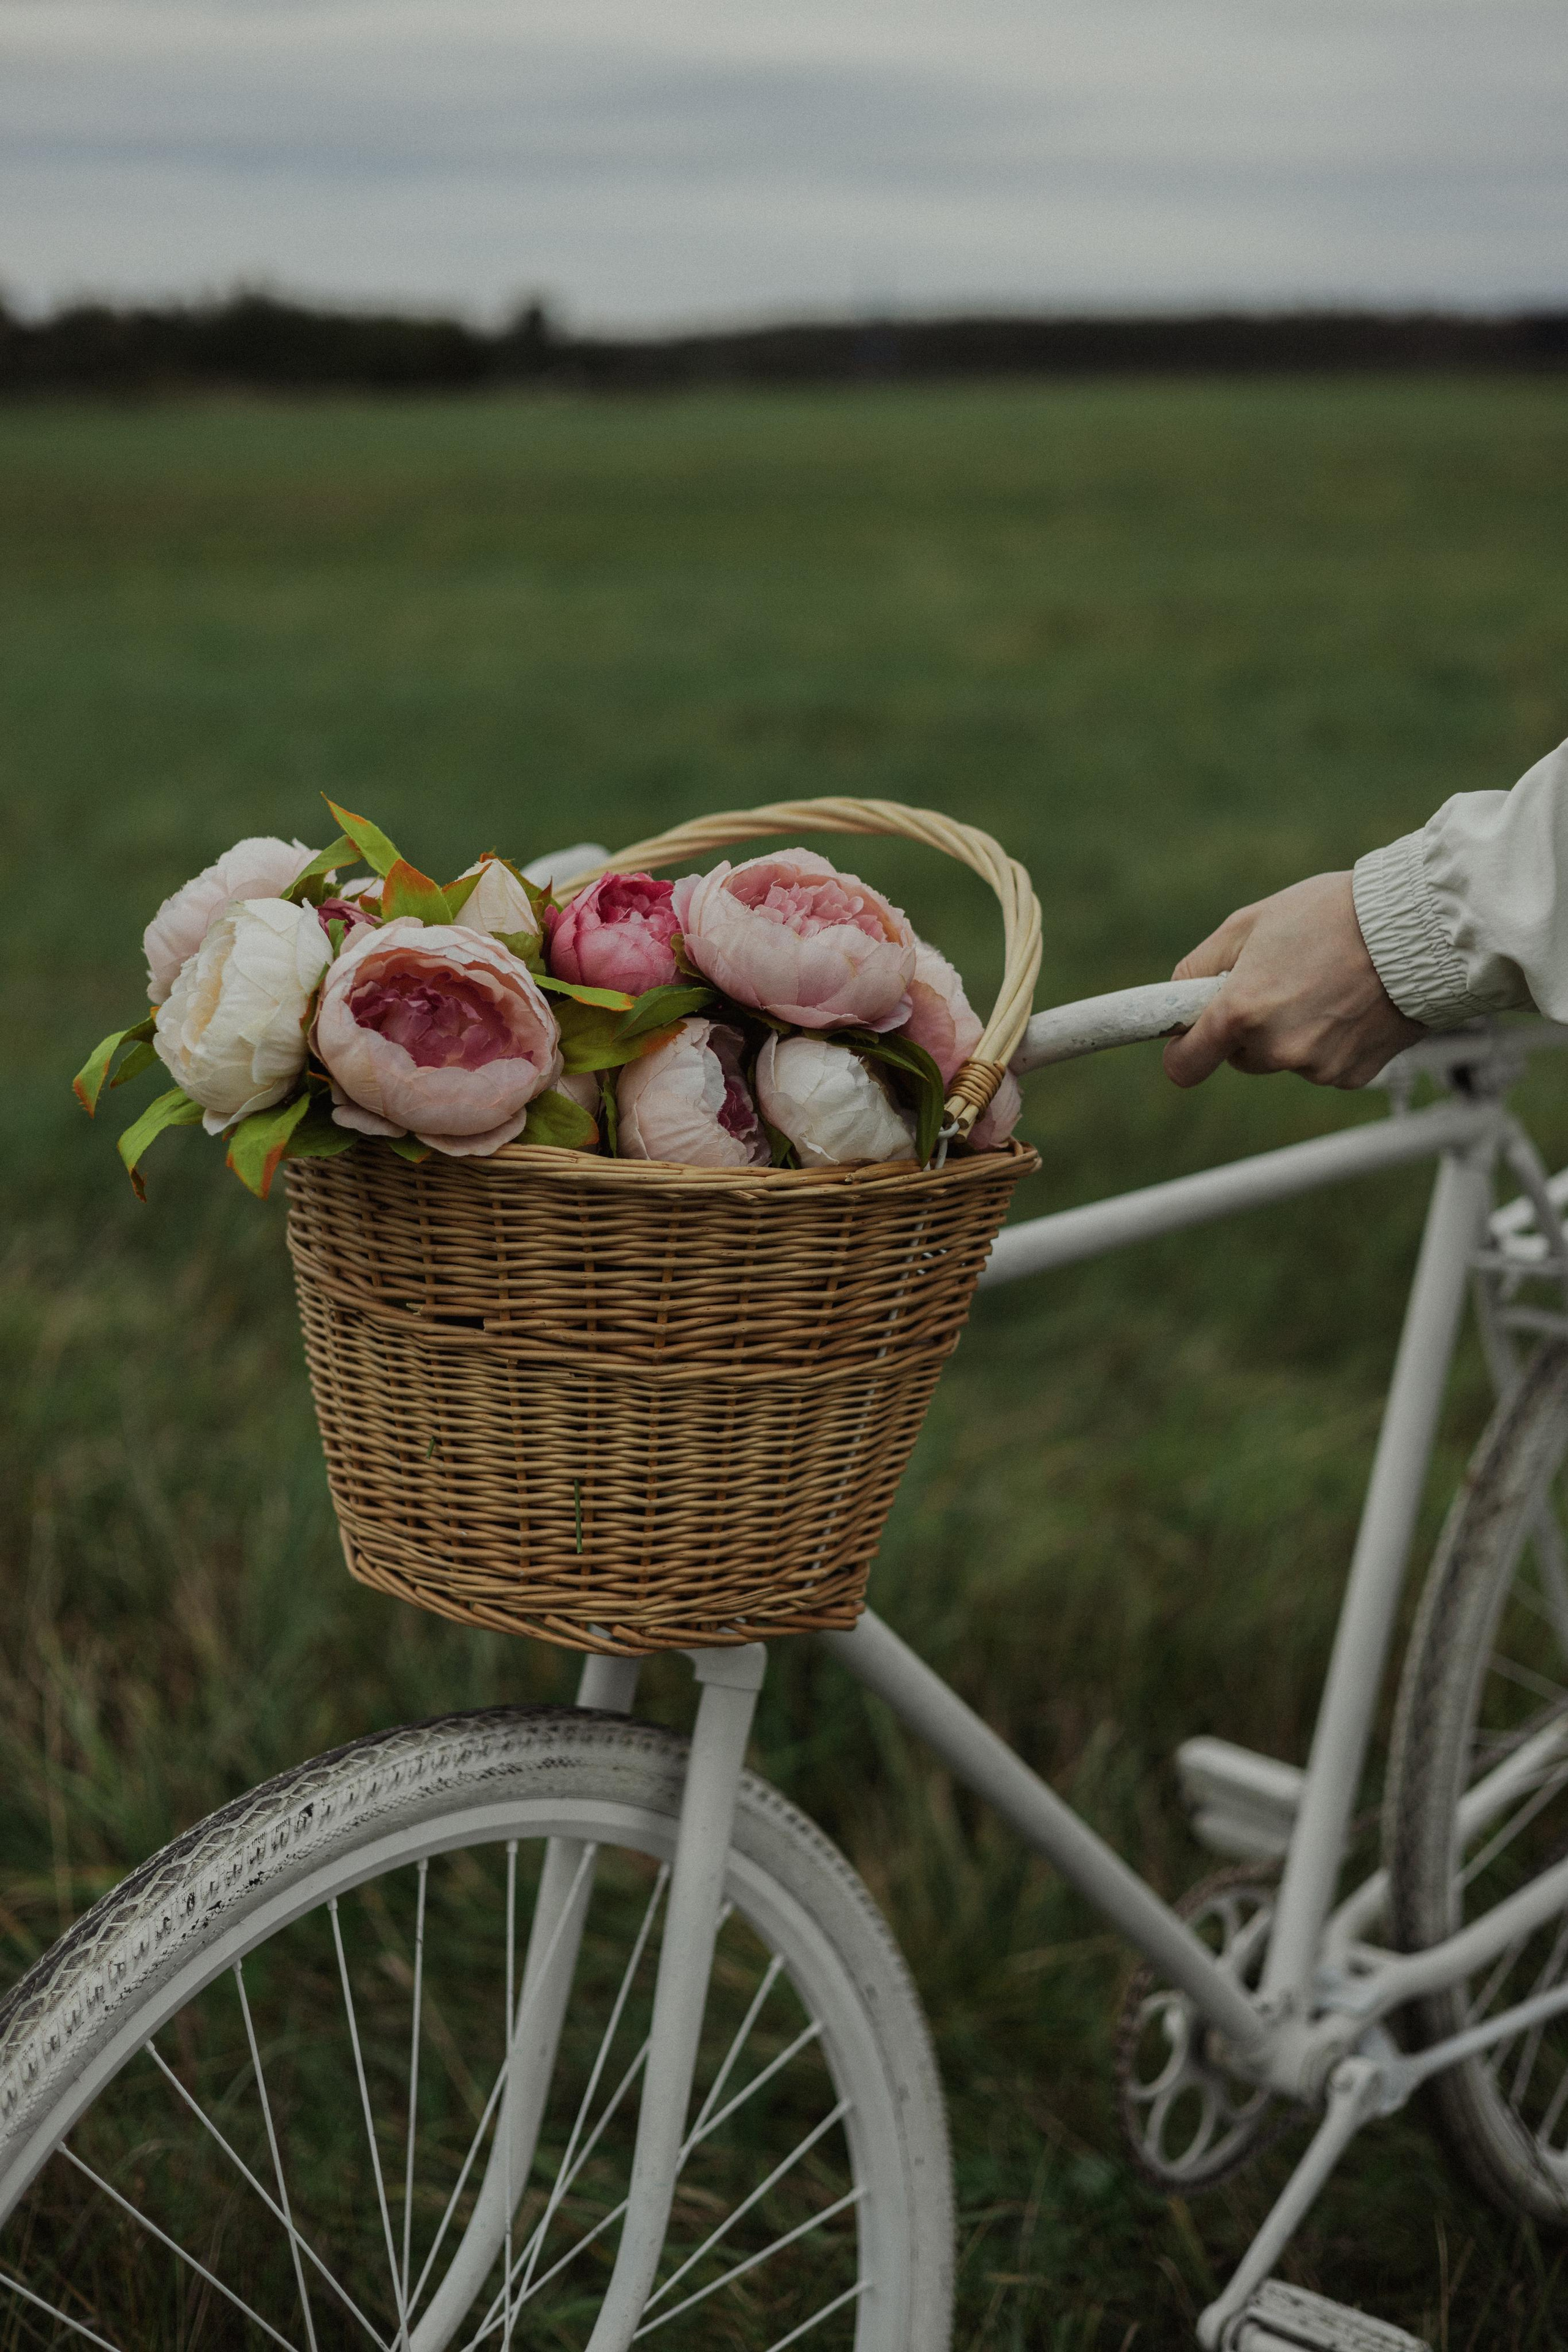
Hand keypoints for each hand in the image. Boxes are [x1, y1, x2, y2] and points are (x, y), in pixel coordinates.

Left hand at [1162, 871, 1424, 1089]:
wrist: (1419, 927)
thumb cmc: (1334, 913)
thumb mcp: (1251, 922)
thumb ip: (1202, 965)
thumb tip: (1180, 997)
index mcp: (1242, 1010)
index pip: (1185, 1064)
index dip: (1182, 1051)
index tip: (1187, 1039)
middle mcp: (1277, 1048)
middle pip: (1240, 1056)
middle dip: (1250, 1027)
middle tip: (1283, 980)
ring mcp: (1317, 1066)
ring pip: (1284, 1058)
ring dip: (1293, 1032)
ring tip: (1327, 982)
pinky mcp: (1352, 1075)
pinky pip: (1323, 1064)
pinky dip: (1331, 1040)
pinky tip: (1352, 1002)